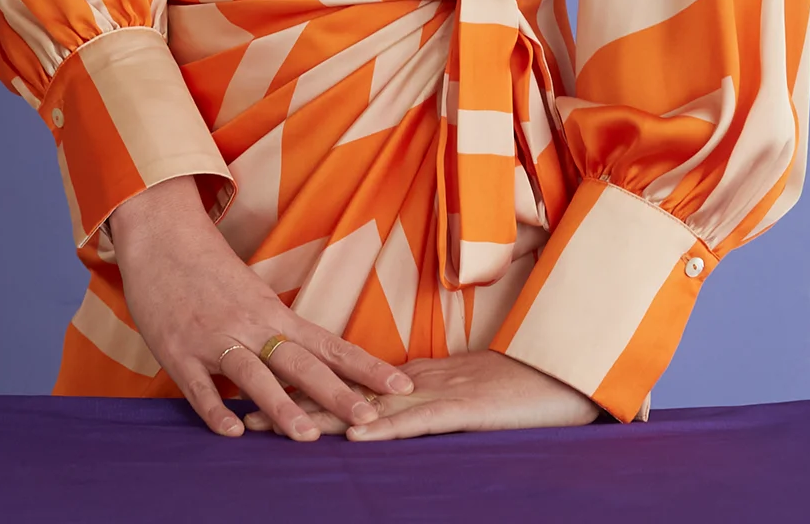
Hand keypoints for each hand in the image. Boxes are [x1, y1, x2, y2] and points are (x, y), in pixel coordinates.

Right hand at [109, 175, 413, 441]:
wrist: (163, 235)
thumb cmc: (209, 270)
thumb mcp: (253, 297)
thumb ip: (279, 332)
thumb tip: (315, 366)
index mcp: (274, 313)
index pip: (330, 344)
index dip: (366, 367)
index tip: (402, 387)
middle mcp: (251, 325)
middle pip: (301, 363)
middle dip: (337, 393)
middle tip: (371, 419)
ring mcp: (215, 338)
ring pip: (254, 375)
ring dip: (281, 406)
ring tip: (308, 436)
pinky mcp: (178, 351)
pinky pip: (199, 386)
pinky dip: (215, 409)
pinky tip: (233, 432)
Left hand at [242, 348, 600, 439]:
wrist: (570, 371)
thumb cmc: (522, 390)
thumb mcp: (465, 398)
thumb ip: (429, 402)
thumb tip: (389, 414)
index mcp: (414, 378)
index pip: (346, 383)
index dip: (300, 387)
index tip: (254, 390)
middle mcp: (415, 382)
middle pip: (343, 393)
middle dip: (291, 400)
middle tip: (239, 408)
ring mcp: (438, 393)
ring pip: (368, 408)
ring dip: (321, 417)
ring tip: (274, 426)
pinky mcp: (464, 409)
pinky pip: (418, 421)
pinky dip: (384, 430)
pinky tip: (355, 438)